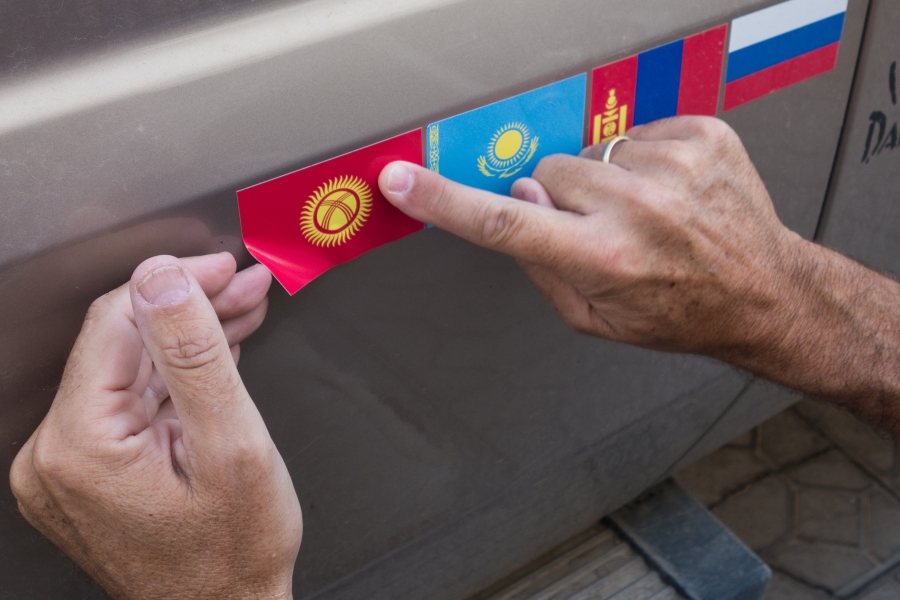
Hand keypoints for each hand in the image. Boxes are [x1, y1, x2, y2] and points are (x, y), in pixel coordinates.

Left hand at [10, 253, 301, 598]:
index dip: (175, 283)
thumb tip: (164, 278)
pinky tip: (218, 348)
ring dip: (192, 337)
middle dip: (193, 308)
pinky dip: (181, 374)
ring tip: (243, 309)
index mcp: (79, 446)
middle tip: (245, 285)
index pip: (116, 323)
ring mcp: (73, 464)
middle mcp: (59, 455)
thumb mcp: (230, 446)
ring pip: (134, 367)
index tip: (223, 265)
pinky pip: (136, 399)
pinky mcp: (94, 468)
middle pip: (125, 343)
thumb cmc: (233, 554)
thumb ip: (194, 355)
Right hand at [379, 117, 801, 359]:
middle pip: (547, 172)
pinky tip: (668, 192)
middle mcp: (637, 209)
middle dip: (559, 197)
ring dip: (605, 180)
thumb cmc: (679, 313)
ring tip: (644, 213)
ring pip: (591, 151)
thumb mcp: (596, 320)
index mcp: (604, 260)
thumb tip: (517, 205)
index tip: (402, 180)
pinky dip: (643, 160)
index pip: (502, 222)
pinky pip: (637, 132)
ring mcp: (673, 168)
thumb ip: (542, 268)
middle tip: (598, 227)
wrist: (765, 292)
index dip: (443, 200)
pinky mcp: (701, 137)